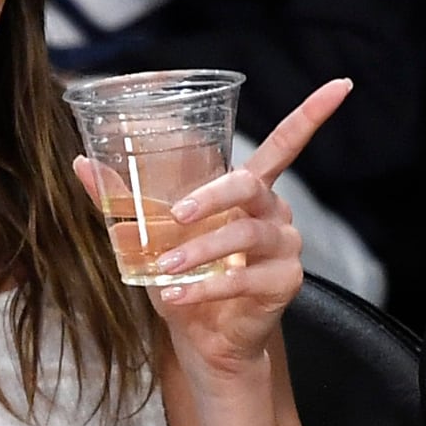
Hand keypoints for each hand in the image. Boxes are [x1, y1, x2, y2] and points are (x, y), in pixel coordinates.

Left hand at [75, 79, 351, 390]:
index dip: (313, 113)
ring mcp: (284, 247)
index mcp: (249, 190)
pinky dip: (205, 288)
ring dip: (199, 252)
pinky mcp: (284, 283)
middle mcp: (274, 211)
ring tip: (166, 269)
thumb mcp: (148, 237)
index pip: (288, 143)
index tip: (342, 84)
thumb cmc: (182, 278)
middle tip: (176, 214)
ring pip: (244, 235)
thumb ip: (121, 200)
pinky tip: (178, 295)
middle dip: (213, 195)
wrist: (202, 340)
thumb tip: (82, 162)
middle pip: (251, 185)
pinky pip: (242, 280)